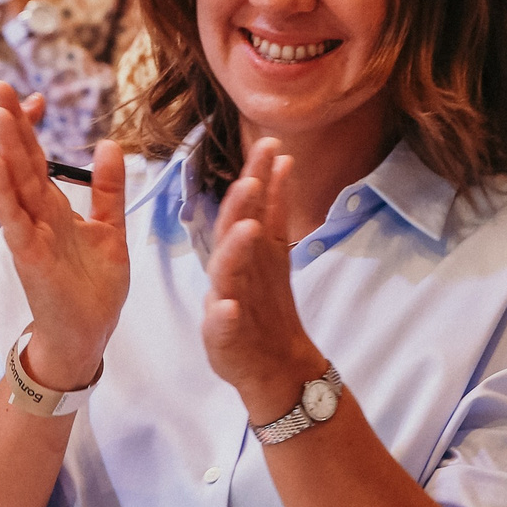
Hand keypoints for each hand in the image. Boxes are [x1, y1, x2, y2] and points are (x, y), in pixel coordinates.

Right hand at [0, 82, 127, 389]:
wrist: (86, 337)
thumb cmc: (92, 288)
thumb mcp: (110, 230)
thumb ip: (109, 189)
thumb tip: (109, 143)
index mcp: (56, 208)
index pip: (40, 159)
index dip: (34, 128)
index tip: (33, 96)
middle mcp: (38, 217)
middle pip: (22, 162)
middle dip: (11, 124)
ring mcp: (30, 235)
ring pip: (15, 184)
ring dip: (5, 149)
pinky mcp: (29, 257)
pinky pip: (14, 219)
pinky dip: (2, 192)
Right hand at [202, 139, 327, 423]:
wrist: (269, 363)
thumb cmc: (262, 301)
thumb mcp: (270, 248)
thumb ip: (273, 205)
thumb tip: (284, 160)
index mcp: (244, 247)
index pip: (248, 205)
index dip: (258, 175)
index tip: (271, 144)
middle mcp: (233, 269)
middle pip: (233, 231)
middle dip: (242, 205)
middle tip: (253, 179)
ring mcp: (227, 300)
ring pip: (228, 272)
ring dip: (236, 250)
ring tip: (249, 228)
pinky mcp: (224, 334)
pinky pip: (222, 324)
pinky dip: (223, 316)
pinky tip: (227, 307)